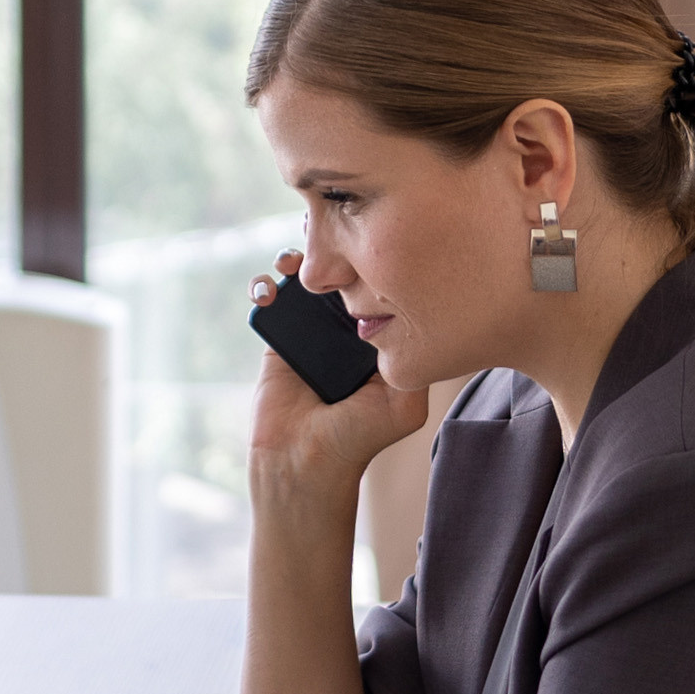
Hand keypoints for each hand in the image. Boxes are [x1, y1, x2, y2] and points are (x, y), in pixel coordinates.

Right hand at [247, 252, 428, 519]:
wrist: (305, 462)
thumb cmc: (357, 438)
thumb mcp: (405, 404)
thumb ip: (417, 363)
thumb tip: (430, 316)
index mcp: (378, 336)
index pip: (376, 284)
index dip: (371, 258)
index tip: (366, 236)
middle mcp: (346, 329)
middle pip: (340, 274)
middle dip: (332, 248)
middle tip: (322, 231)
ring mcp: (311, 330)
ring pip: (304, 279)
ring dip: (295, 257)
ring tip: (293, 260)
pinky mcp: (277, 339)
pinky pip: (269, 300)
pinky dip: (264, 285)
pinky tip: (268, 290)